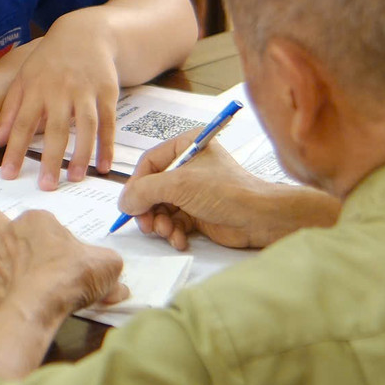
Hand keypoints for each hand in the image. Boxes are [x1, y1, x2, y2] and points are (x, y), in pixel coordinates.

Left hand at [0, 14, 119, 189]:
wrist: (84, 33)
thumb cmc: (48, 62)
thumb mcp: (23, 80)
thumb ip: (9, 112)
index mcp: (35, 88)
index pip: (21, 123)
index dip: (14, 149)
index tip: (7, 175)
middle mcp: (60, 89)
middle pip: (55, 128)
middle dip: (50, 159)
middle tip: (46, 186)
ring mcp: (86, 90)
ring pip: (85, 125)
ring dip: (81, 154)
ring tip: (74, 179)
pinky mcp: (107, 91)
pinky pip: (108, 122)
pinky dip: (107, 145)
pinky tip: (103, 167)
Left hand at [0, 208, 127, 326]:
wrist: (42, 302)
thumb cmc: (74, 275)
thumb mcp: (107, 266)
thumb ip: (111, 269)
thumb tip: (119, 288)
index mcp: (38, 220)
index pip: (36, 218)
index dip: (44, 233)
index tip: (55, 251)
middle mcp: (8, 231)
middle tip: (10, 244)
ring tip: (0, 268)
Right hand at [118, 133, 337, 249]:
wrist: (260, 218)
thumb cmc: (224, 191)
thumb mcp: (179, 185)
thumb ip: (144, 191)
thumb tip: (123, 204)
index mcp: (186, 145)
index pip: (148, 163)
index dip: (136, 185)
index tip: (129, 206)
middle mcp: (188, 165)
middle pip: (152, 188)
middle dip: (149, 209)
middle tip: (147, 226)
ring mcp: (193, 190)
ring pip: (161, 208)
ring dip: (160, 223)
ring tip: (167, 232)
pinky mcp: (199, 212)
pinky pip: (174, 221)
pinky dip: (173, 232)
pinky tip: (180, 239)